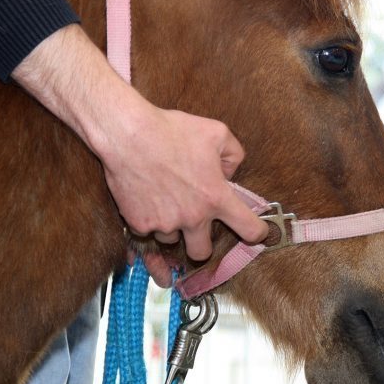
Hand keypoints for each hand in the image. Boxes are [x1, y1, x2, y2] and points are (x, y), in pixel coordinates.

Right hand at [13, 25, 267, 260]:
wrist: (127, 134)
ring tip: (164, 201)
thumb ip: (234, 155)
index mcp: (216, 197)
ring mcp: (165, 224)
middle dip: (201, 244)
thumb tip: (228, 173)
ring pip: (171, 240)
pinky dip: (148, 221)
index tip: (256, 234)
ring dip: (172, 227)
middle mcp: (193, 217)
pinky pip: (147, 232)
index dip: (256, 234)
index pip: (248, 229)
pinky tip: (145, 200)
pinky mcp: (139, 224)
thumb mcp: (217, 132)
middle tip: (195, 226)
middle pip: (202, 253)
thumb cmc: (172, 130)